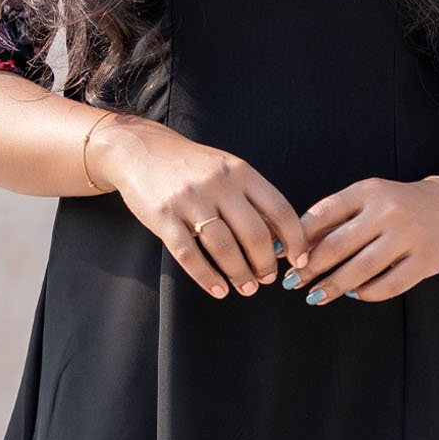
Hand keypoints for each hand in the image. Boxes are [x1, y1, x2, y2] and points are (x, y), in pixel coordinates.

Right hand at [90, 114, 310, 298]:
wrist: (140, 150)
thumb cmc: (192, 166)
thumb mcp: (227, 170)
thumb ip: (252, 198)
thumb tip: (280, 239)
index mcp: (240, 171)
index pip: (279, 209)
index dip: (295, 239)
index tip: (298, 259)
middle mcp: (218, 184)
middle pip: (254, 234)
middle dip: (265, 264)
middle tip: (267, 279)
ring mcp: (190, 200)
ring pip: (224, 248)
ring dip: (240, 274)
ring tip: (246, 288)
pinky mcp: (164, 217)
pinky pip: (189, 255)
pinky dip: (207, 277)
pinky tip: (218, 289)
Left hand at [281, 176, 438, 304]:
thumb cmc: (397, 207)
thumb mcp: (367, 200)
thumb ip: (334, 219)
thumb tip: (292, 248)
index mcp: (367, 191)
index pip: (322, 214)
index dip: (297, 239)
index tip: (283, 258)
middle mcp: (388, 211)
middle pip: (337, 245)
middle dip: (309, 268)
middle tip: (292, 283)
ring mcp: (409, 236)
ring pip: (361, 269)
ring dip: (333, 286)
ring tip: (315, 296)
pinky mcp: (425, 260)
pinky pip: (389, 285)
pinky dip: (367, 293)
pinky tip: (354, 294)